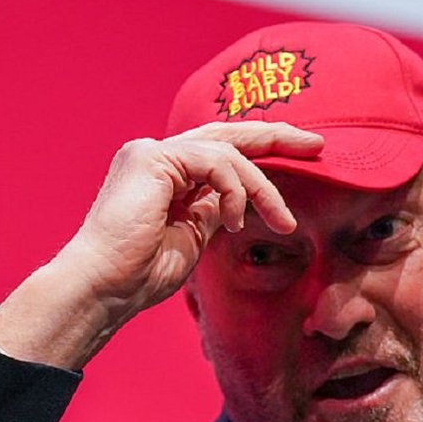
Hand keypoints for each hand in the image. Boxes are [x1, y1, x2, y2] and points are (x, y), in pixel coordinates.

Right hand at [65, 121, 323, 317]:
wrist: (104, 287)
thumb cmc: (140, 274)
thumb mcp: (191, 237)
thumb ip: (211, 210)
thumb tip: (237, 201)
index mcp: (165, 173)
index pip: (221, 151)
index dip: (262, 152)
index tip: (303, 157)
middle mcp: (157, 155)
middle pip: (227, 134)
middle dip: (276, 136)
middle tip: (317, 143)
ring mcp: (152, 152)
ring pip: (229, 153)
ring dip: (263, 189)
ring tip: (282, 223)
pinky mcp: (152, 157)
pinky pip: (215, 162)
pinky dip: (236, 190)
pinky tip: (234, 220)